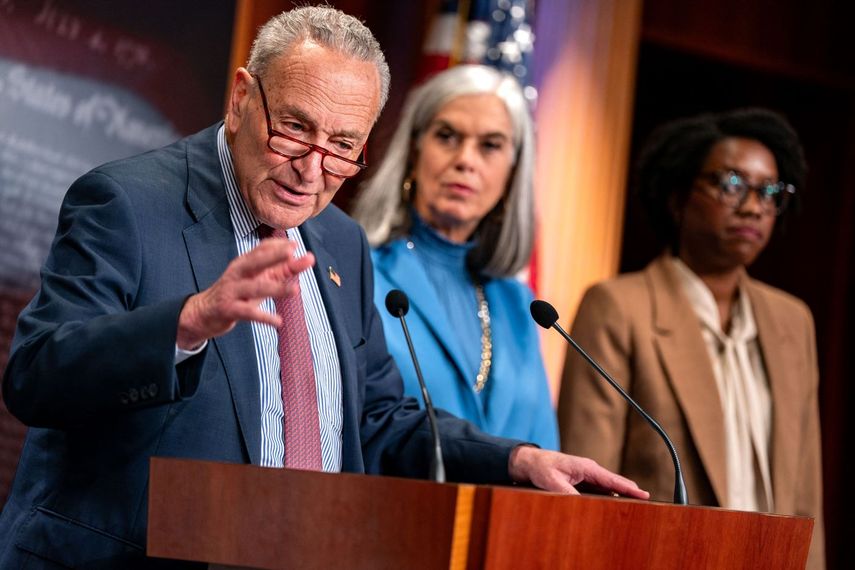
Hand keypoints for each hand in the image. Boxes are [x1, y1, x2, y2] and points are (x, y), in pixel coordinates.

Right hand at [176, 237, 314, 348]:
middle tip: (291, 251)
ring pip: (255, 287)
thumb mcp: (258, 280)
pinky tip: (278, 322)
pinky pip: (248, 313)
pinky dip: (264, 317)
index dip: (278, 246)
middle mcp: (238, 273)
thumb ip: (283, 270)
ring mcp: (232, 290)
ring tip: (296, 290)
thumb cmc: (237, 293)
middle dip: (274, 255)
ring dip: (276, 289)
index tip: (295, 244)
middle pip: (256, 261)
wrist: (203, 313)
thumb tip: (308, 259)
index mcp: (245, 263)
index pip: (261, 248)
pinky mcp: (229, 309)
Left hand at [508, 445, 649, 499]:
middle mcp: (590, 470)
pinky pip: (599, 490)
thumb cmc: (541, 467)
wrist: (530, 462)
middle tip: (646, 503)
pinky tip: (614, 505)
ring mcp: (587, 475)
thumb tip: (580, 503)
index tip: (645, 495)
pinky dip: (609, 496)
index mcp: (586, 467)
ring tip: (635, 507)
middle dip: (630, 492)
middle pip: (614, 483)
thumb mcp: (552, 481)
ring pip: (608, 487)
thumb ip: (567, 492)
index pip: (612, 479)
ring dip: (620, 495)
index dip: (629, 488)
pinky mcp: (582, 481)